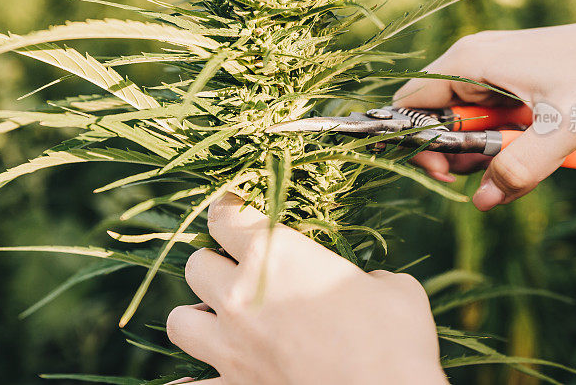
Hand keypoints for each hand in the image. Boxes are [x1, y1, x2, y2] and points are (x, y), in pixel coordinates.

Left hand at [166, 194, 447, 384]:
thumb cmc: (396, 341)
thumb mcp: (393, 289)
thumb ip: (367, 278)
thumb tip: (368, 286)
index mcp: (277, 256)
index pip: (226, 216)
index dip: (228, 207)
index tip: (236, 208)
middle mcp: (241, 297)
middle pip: (195, 265)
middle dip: (215, 264)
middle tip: (239, 271)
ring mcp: (230, 349)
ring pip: (179, 321)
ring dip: (198, 317)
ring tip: (222, 321)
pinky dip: (194, 381)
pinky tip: (213, 375)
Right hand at [395, 16, 575, 209]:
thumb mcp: (565, 130)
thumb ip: (522, 168)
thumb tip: (481, 201)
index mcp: (471, 61)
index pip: (410, 104)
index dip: (417, 144)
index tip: (447, 172)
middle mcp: (473, 58)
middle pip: (433, 116)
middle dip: (455, 152)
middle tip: (491, 172)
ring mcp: (490, 66)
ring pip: (461, 119)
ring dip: (483, 149)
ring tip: (524, 155)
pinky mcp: (508, 75)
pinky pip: (486, 114)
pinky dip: (501, 137)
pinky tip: (532, 142)